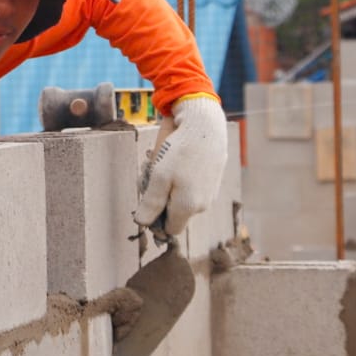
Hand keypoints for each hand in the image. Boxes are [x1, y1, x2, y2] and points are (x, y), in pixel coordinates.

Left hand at [136, 95, 227, 236]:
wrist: (205, 125)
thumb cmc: (180, 150)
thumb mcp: (159, 177)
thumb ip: (151, 203)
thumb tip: (142, 223)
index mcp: (188, 208)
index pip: (170, 230)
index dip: (156, 220)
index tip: (147, 202)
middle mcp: (202, 205)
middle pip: (177, 215)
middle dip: (163, 203)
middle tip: (154, 179)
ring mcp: (210, 193)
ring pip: (185, 201)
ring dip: (173, 190)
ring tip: (167, 166)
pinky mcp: (214, 180)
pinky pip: (194, 189)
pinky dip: (185, 180)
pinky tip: (180, 162)